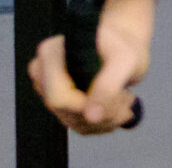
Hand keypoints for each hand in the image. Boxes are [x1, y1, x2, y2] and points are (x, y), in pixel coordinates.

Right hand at [28, 0, 148, 132]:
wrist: (123, 45)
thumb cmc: (123, 46)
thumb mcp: (126, 60)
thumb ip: (108, 85)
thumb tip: (91, 117)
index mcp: (51, 53)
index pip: (58, 96)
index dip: (86, 106)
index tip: (117, 97)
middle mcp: (42, 72)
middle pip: (65, 112)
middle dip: (103, 112)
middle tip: (130, 99)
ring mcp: (48, 90)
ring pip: (74, 122)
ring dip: (107, 118)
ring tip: (127, 98)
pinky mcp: (59, 104)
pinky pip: (79, 125)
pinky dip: (103, 122)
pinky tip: (118, 105)